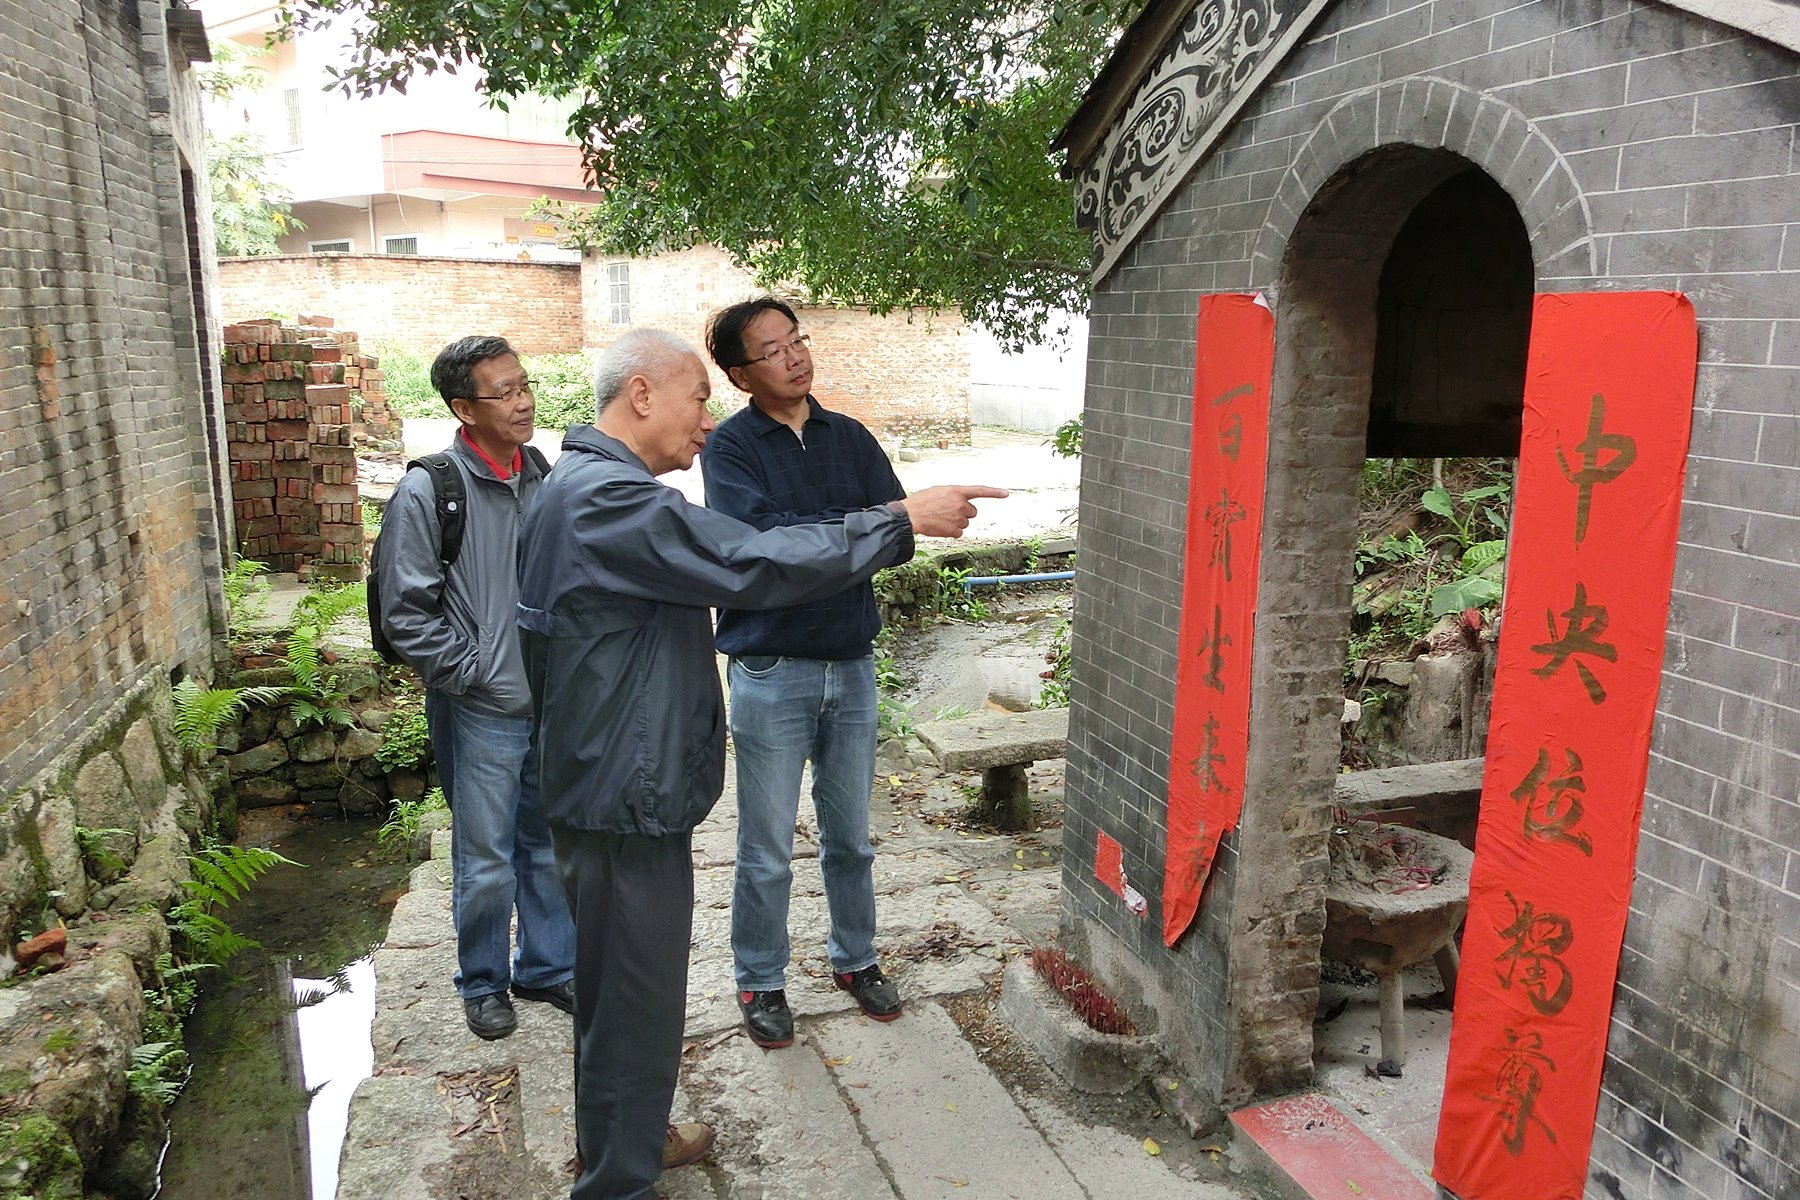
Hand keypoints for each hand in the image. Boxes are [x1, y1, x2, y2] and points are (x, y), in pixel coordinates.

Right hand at [892, 485, 1008, 537]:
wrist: (910, 516)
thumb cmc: (921, 503)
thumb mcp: (938, 491)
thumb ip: (953, 495)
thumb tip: (960, 501)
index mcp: (956, 491)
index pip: (980, 490)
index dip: (994, 492)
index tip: (1005, 493)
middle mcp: (960, 504)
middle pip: (972, 512)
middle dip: (963, 513)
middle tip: (948, 512)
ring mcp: (958, 518)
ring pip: (965, 523)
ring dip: (956, 522)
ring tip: (941, 519)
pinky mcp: (955, 530)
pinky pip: (959, 533)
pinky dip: (952, 532)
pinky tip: (941, 527)